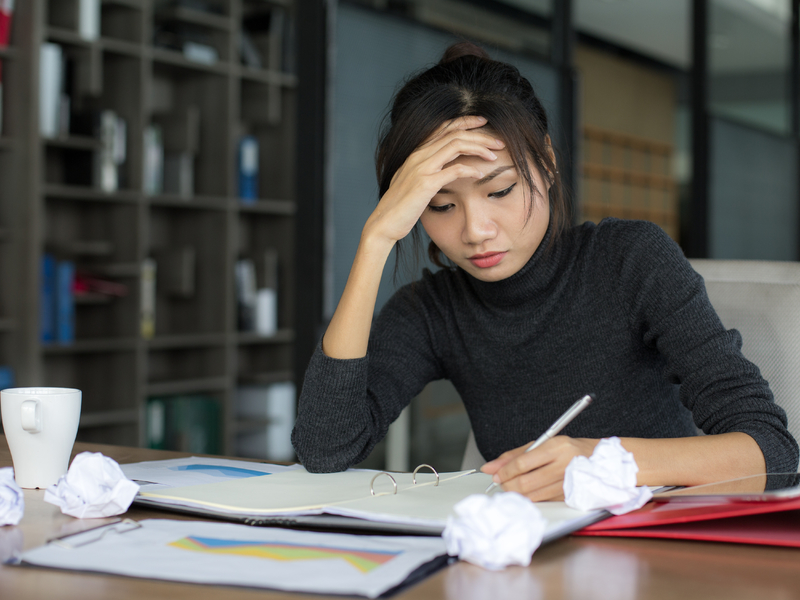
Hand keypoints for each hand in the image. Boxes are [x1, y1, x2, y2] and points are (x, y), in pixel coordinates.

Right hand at [362, 116, 504, 247]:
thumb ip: (427, 172)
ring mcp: (421, 168)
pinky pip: (453, 170)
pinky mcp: (426, 183)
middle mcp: (419, 156)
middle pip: (454, 133)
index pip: (444, 128)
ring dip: (479, 148)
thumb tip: (444, 170)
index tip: (483, 123)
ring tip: (495, 155)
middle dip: (479, 135)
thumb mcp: (413, 183)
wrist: (384, 223)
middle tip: (498, 142)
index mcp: (416, 153)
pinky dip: (470, 169)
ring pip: (456, 145)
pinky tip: (480, 175)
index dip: (465, 122)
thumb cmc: (400, 207)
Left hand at [481, 436, 598, 500]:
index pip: (522, 463)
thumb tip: (490, 467)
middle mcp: (563, 465)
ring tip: (514, 485)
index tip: (496, 474)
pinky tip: (530, 490)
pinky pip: (543, 501)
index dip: (505, 471)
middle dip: (508, 484)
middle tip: (502, 482)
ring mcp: (568, 483)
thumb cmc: (569, 449)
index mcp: (556, 447)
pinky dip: (532, 497)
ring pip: (533, 495)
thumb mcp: (543, 444)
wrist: (601, 460)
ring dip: (517, 492)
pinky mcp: (569, 497)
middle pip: (525, 482)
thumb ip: (515, 455)